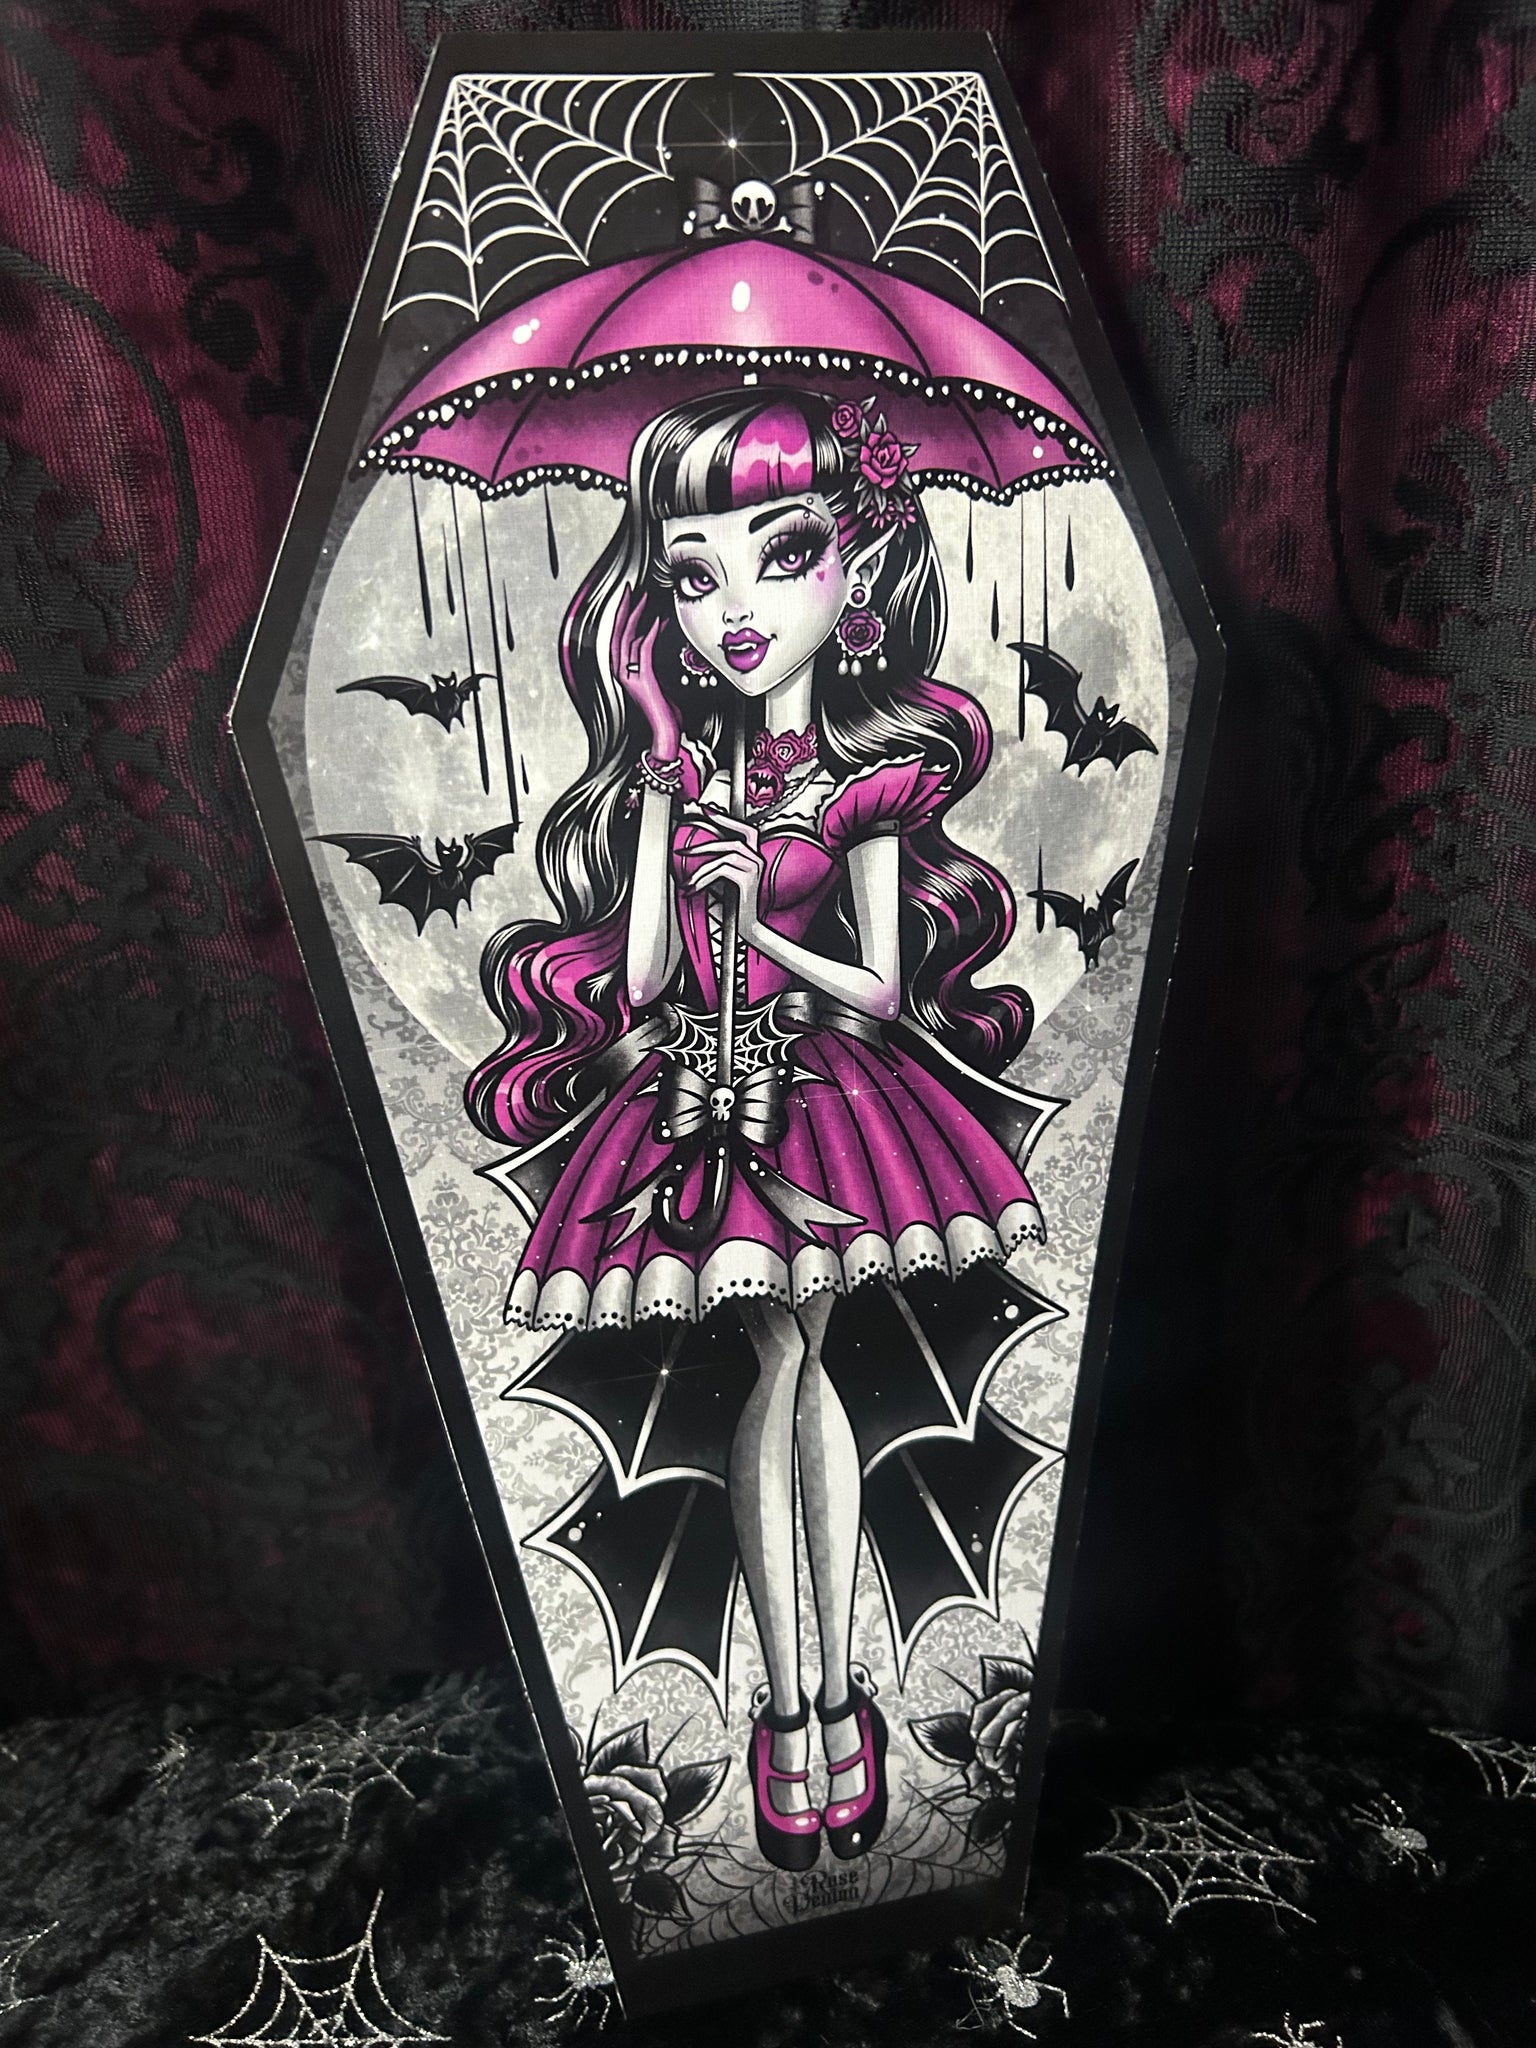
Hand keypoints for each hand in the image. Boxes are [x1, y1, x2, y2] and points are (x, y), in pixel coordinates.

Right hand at [609, 582, 679, 758]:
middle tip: (630, 589)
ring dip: (638, 616)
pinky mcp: (641, 679)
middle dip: (624, 608)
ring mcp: (628, 676)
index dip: (621, 614)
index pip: (617, 636)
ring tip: (646, 599)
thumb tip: (657, 630)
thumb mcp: (657, 676)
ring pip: (628, 638)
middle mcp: (620, 672)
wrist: (664, 732)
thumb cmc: (664, 710)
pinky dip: (649, 633)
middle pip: (618, 633)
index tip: (628, 596)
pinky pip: (643, 651)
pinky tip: (657, 621)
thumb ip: (651, 656)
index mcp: (622, 670)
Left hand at [686, 811, 762, 932]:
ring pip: (724, 857)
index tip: (707, 810)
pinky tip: (694, 890)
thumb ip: (723, 863)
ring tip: (687, 883)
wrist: (749, 929)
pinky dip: (704, 880)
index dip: (726, 819)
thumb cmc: (738, 906)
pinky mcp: (748, 880)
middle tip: (685, 846)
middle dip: (709, 840)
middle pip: (734, 840)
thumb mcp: (730, 880)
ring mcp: (756, 869)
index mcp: (756, 857)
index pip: (746, 830)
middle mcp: (759, 860)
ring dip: (701, 870)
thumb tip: (703, 849)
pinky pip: (721, 870)